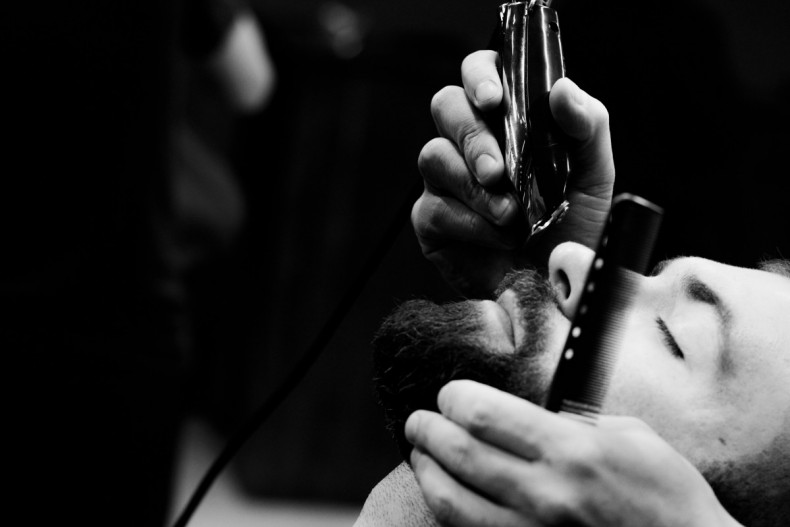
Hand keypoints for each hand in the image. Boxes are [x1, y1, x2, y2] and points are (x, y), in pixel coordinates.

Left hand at [405, 380, 740, 526]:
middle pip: (458, 453)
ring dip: (426, 473)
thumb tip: (535, 415)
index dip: (454, 398)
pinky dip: (448, 511)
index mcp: (571, 451)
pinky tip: (445, 495)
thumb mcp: (632, 436)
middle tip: (419, 421)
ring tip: (420, 456)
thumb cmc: (668, 497)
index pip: (484, 414)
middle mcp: (545, 492)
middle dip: (427, 430)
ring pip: (452, 502)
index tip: (450, 395)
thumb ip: (576, 422)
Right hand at [413, 50, 613, 296]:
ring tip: (511, 215)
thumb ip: (587, 127)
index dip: (479, 76)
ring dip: (474, 186)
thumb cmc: (575, 230)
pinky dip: (470, 223)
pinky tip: (498, 237)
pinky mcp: (432, 221)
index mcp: (508, 121)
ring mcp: (446, 182)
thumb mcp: (594, 177)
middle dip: (473, 137)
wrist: (560, 292)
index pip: (478, 73)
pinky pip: (433, 207)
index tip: (494, 98)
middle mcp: (471, 144)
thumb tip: (561, 88)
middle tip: (500, 171)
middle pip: (446, 106)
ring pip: (433, 156)